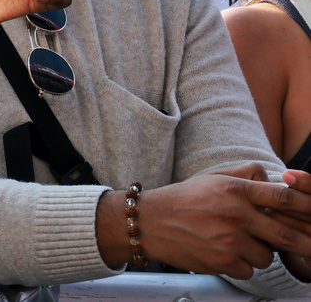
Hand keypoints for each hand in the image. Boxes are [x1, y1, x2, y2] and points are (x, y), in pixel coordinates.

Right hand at [98, 164, 310, 278]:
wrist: (149, 222)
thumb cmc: (182, 199)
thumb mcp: (212, 177)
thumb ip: (244, 175)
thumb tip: (272, 178)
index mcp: (234, 190)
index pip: (283, 197)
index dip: (307, 206)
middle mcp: (235, 214)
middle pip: (287, 234)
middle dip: (306, 243)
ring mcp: (229, 240)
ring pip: (267, 256)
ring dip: (260, 253)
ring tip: (239, 243)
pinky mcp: (222, 261)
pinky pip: (249, 270)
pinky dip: (241, 265)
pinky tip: (224, 253)